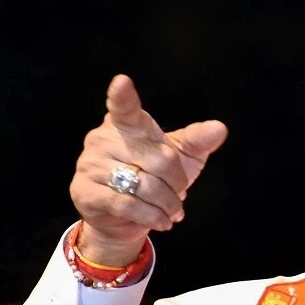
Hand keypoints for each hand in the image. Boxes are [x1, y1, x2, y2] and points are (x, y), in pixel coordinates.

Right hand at [70, 74, 227, 265]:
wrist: (125, 219)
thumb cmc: (155, 179)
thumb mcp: (180, 158)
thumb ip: (197, 141)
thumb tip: (219, 128)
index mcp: (127, 124)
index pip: (125, 108)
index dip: (122, 96)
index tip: (122, 82)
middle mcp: (103, 138)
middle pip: (159, 160)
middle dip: (177, 183)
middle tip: (179, 193)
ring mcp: (90, 164)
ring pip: (145, 186)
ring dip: (167, 204)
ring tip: (172, 211)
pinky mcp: (86, 192)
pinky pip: (128, 204)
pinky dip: (152, 217)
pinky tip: (161, 221)